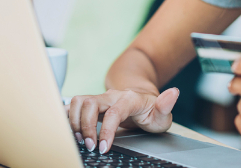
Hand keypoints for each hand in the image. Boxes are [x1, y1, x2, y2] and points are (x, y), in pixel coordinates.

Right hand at [65, 88, 179, 153]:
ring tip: (80, 140)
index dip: (106, 131)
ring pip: (78, 101)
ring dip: (74, 122)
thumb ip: (166, 105)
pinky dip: (67, 116)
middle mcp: (112, 95)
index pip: (113, 112)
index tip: (104, 148)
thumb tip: (174, 92)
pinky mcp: (90, 103)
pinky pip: (73, 104)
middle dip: (86, 127)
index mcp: (129, 99)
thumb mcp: (162, 114)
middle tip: (91, 146)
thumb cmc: (151, 111)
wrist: (141, 100)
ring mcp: (100, 98)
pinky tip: (68, 129)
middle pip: (90, 103)